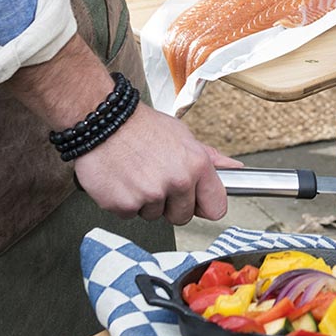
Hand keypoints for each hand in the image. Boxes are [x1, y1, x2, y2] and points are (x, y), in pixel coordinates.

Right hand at [5, 33, 241, 224]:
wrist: (100, 118)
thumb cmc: (141, 126)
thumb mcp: (183, 136)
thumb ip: (209, 158)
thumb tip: (235, 169)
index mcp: (197, 166)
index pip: (216, 208)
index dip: (203, 206)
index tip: (194, 200)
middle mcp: (177, 182)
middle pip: (183, 216)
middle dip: (170, 204)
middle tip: (154, 179)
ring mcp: (150, 195)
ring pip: (154, 215)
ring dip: (144, 201)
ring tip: (135, 174)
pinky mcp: (124, 204)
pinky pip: (128, 214)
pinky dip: (122, 201)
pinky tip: (120, 179)